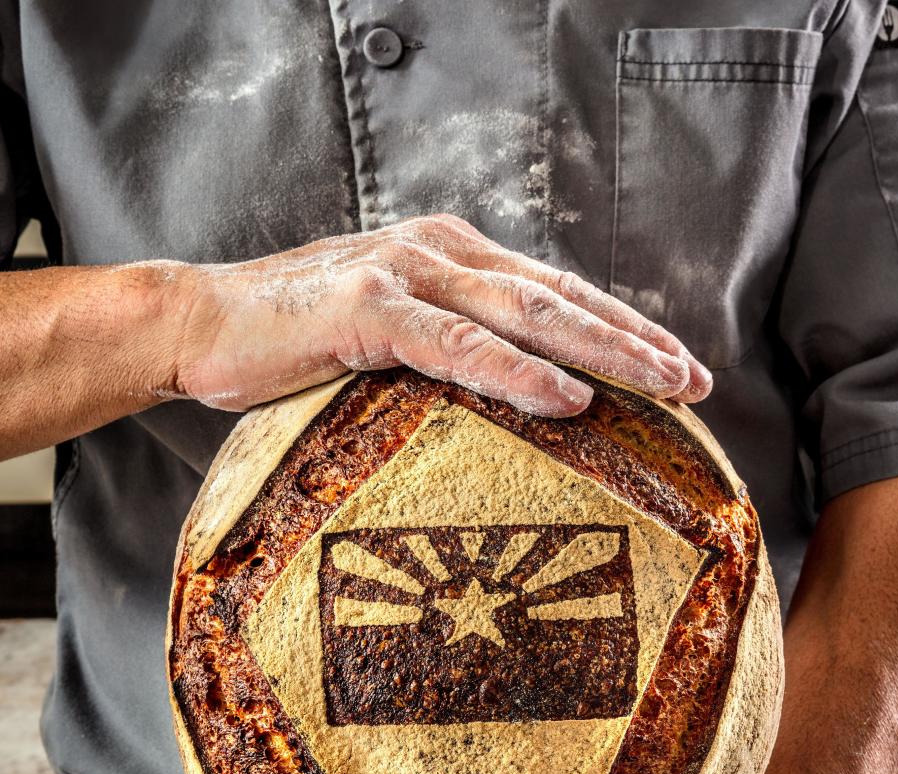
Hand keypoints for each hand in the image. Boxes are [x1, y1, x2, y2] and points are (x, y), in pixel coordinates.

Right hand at [167, 212, 710, 414]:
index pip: (556, 291)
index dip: (622, 327)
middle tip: (697, 382)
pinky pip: (459, 345)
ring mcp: (406, 273)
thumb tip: (504, 392)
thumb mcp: (389, 334)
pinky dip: (519, 372)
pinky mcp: (369, 309)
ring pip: (528, 313)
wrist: (199, 324)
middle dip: (637, 340)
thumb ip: (446, 343)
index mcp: (451, 256)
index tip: (677, 367)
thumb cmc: (294, 341)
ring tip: (665, 385)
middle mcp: (440, 251)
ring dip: (604, 350)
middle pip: (561, 297)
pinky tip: (570, 398)